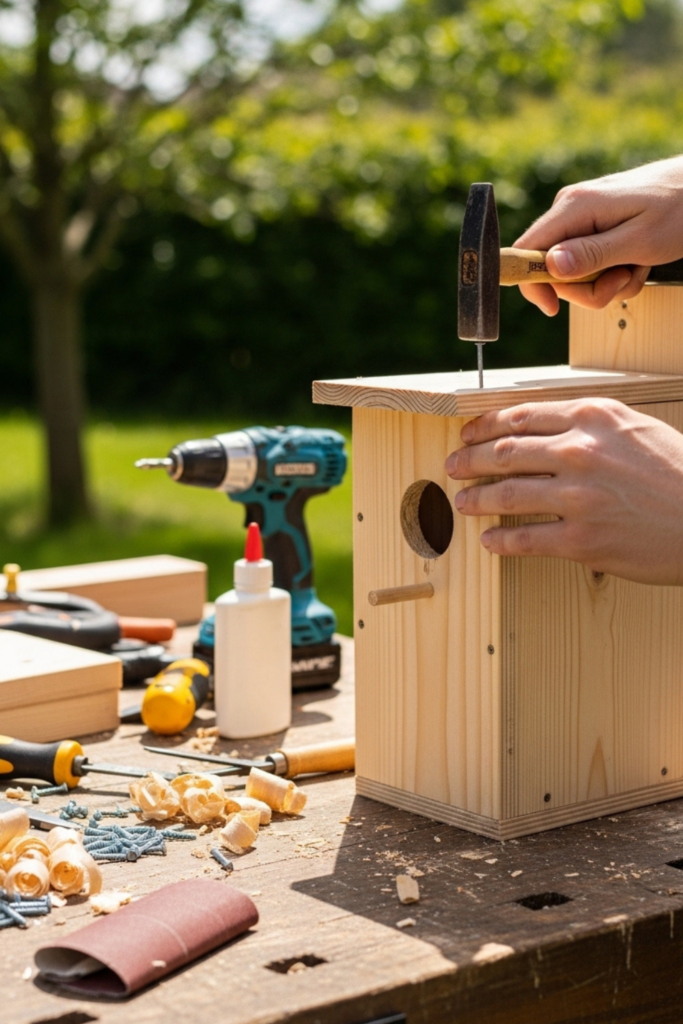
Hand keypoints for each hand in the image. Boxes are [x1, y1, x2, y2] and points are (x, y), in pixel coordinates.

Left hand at [444, 398, 682, 584]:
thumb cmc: (681, 474)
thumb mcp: (636, 429)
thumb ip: (591, 426)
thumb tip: (546, 433)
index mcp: (593, 417)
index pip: (520, 417)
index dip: (484, 427)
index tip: (468, 434)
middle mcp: (580, 451)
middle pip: (504, 452)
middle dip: (469, 460)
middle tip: (453, 467)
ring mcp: (577, 497)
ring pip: (506, 494)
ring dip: (476, 498)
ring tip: (463, 502)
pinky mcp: (581, 540)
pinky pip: (524, 539)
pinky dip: (500, 540)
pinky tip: (489, 540)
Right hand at [515, 155, 682, 314]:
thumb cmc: (680, 208)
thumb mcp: (639, 240)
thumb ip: (593, 254)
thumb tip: (551, 266)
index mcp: (574, 207)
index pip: (525, 252)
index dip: (531, 285)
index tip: (552, 308)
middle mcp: (570, 210)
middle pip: (551, 272)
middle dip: (587, 289)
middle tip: (621, 280)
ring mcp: (581, 220)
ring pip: (574, 274)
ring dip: (606, 283)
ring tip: (635, 267)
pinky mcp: (594, 228)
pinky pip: (590, 265)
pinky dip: (613, 274)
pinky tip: (636, 262)